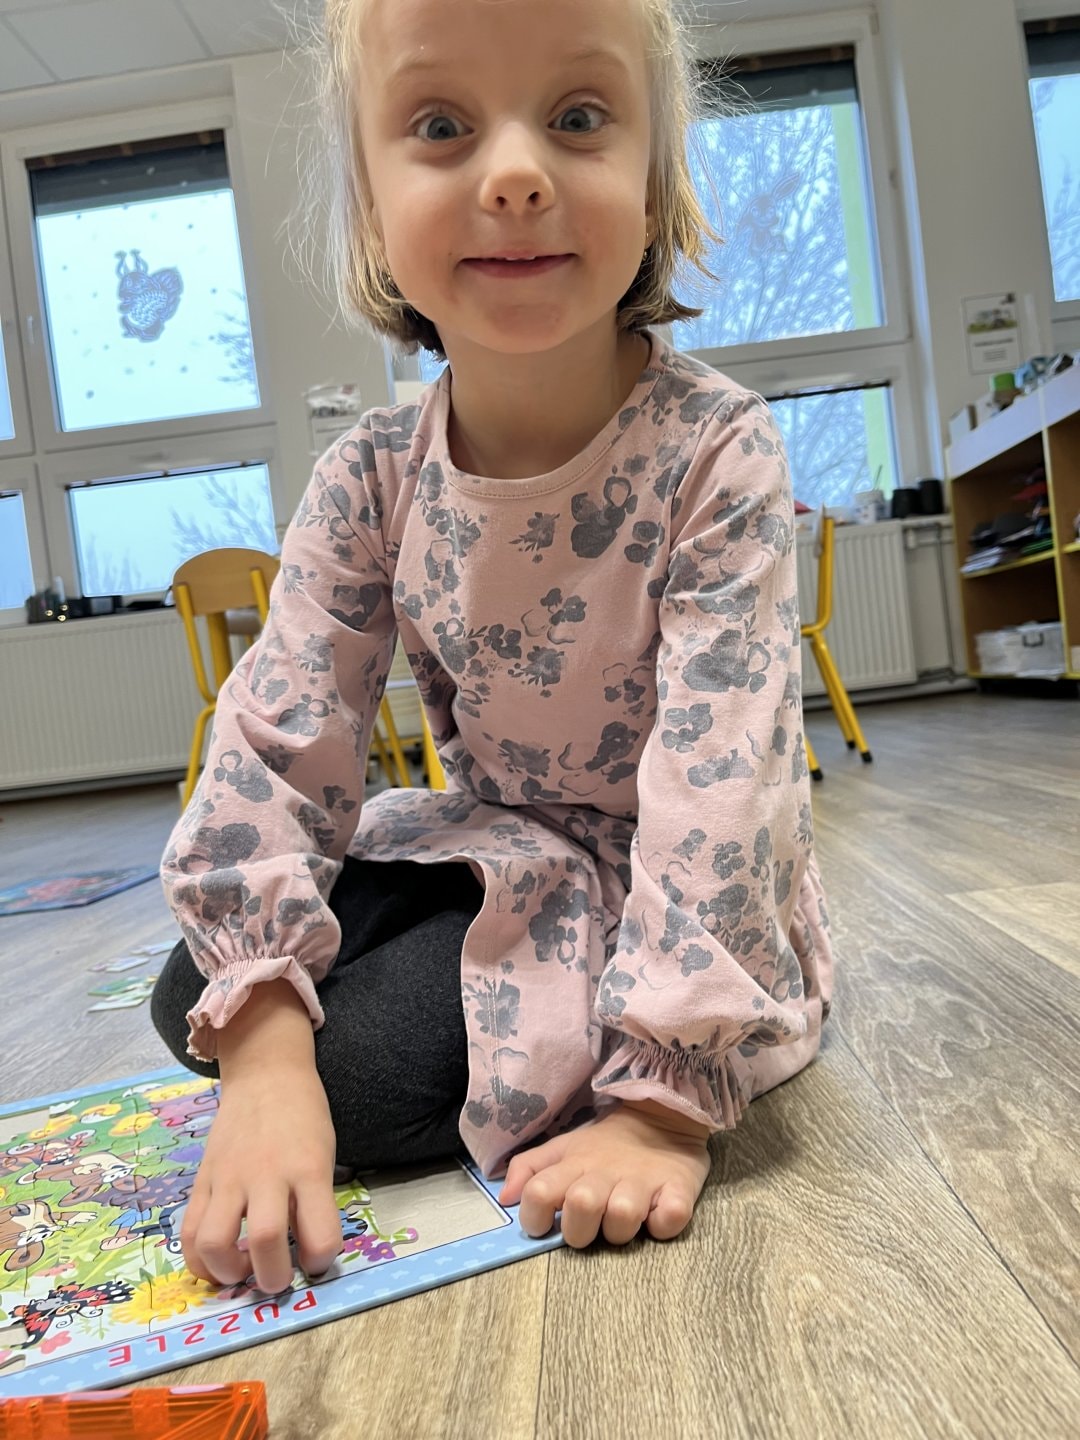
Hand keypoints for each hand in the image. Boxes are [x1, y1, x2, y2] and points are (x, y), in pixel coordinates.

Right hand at [181, 1063, 342, 1294]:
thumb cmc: (303, 1118)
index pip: (321, 1232)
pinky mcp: (203, 1179)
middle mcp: (267, 1174)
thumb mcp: (323, 1154)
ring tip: (243, 1269)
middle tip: (279, 1278)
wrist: (266, 1074)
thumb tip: (304, 1255)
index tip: (317, 1261)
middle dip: (274, 1278)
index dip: (321, 1261)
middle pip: (266, 1239)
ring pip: (214, 1242)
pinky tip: (217, 1262)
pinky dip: (199, 1260)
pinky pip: (188, 1232)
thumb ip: (313, 1202)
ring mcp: (229, 1177)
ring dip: (228, 1272)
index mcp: (308, 1168)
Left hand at [497, 1099, 711, 1248]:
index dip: (533, 1217)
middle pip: (581, 1206)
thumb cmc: (606, 1144)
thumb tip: (505, 1198)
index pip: (539, 1191)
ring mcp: (644, 1181)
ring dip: (622, 1229)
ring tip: (625, 1220)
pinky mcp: (679, 1188)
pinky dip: (664, 1223)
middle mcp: (605, 1173)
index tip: (544, 1225)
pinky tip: (660, 1213)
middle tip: (590, 1226)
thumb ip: (530, 1169)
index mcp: (574, 1164)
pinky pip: (670, 1218)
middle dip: (579, 1230)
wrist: (662, 1114)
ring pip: (623, 1216)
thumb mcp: (564, 1148)